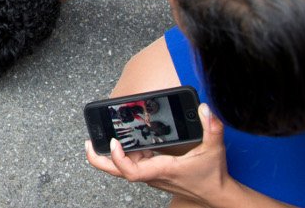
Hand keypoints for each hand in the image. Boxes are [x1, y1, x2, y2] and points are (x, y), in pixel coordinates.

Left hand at [86, 103, 231, 205]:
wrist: (216, 194)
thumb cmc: (212, 176)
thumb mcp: (215, 149)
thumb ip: (212, 128)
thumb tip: (204, 109)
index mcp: (162, 169)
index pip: (131, 171)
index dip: (118, 158)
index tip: (113, 142)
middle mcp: (152, 174)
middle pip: (118, 172)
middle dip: (100, 159)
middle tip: (88, 142)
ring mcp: (151, 174)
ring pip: (123, 168)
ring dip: (110, 155)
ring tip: (99, 137)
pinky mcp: (153, 172)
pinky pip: (132, 164)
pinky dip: (124, 153)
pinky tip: (122, 141)